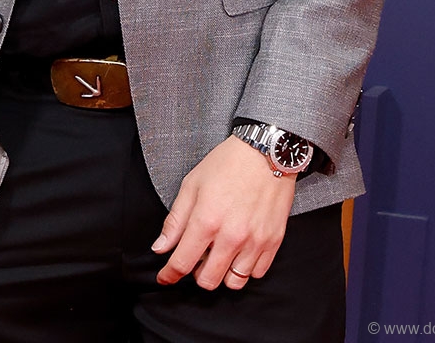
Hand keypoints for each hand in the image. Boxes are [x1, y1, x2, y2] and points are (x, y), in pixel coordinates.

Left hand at [151, 135, 295, 289]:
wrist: (267, 152)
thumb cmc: (227, 163)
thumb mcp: (192, 184)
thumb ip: (175, 220)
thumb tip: (161, 247)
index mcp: (207, 220)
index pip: (182, 263)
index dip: (169, 275)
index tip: (165, 277)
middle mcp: (231, 236)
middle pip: (208, 280)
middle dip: (196, 273)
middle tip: (197, 257)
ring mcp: (254, 241)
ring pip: (233, 282)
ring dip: (222, 272)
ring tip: (220, 253)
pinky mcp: (273, 242)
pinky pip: (256, 273)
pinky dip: (245, 268)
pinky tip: (240, 250)